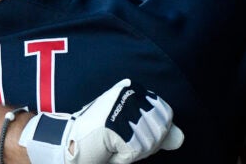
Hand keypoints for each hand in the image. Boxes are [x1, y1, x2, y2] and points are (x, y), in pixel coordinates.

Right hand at [18, 79, 183, 162]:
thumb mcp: (129, 127)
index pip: (166, 114)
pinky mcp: (117, 126)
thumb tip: (180, 137)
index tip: (132, 135)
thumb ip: (154, 129)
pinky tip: (107, 149)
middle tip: (119, 140)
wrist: (65, 141)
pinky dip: (121, 159)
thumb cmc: (96, 135)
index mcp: (133, 89)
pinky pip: (134, 153)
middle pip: (160, 130)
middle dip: (144, 143)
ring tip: (111, 144)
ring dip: (131, 152)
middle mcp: (131, 93)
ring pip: (148, 144)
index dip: (155, 132)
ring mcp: (123, 108)